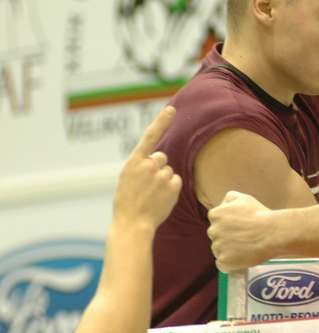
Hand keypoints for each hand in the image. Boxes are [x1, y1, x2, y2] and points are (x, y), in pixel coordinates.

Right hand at [112, 106, 181, 230]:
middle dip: (158, 168)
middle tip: (147, 186)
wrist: (132, 223)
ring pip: (169, 171)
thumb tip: (160, 159)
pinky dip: (171, 189)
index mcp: (134, 162)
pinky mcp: (173, 185)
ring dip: (163, 180)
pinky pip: (176, 181)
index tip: (172, 109)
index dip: (162, 121)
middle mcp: (148, 165)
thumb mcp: (128, 179)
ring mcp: (161, 175)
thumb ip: (142, 166)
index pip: (150, 136)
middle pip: (162, 158)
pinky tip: (161, 198)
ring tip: (152, 195)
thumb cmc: (127, 203)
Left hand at [208, 191, 276, 271]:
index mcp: (215, 214)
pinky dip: (232, 264)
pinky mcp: (223, 261)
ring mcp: (217, 247)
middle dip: (227, 238)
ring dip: (229, 251)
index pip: (216, 222)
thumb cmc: (260, 214)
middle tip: (244, 238)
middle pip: (216, 237)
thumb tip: (223, 205)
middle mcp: (212, 231)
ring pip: (219, 251)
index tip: (240, 228)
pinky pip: (223, 265)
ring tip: (246, 248)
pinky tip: (243, 258)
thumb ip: (229, 198)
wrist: (271, 233)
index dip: (229, 226)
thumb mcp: (244, 198)